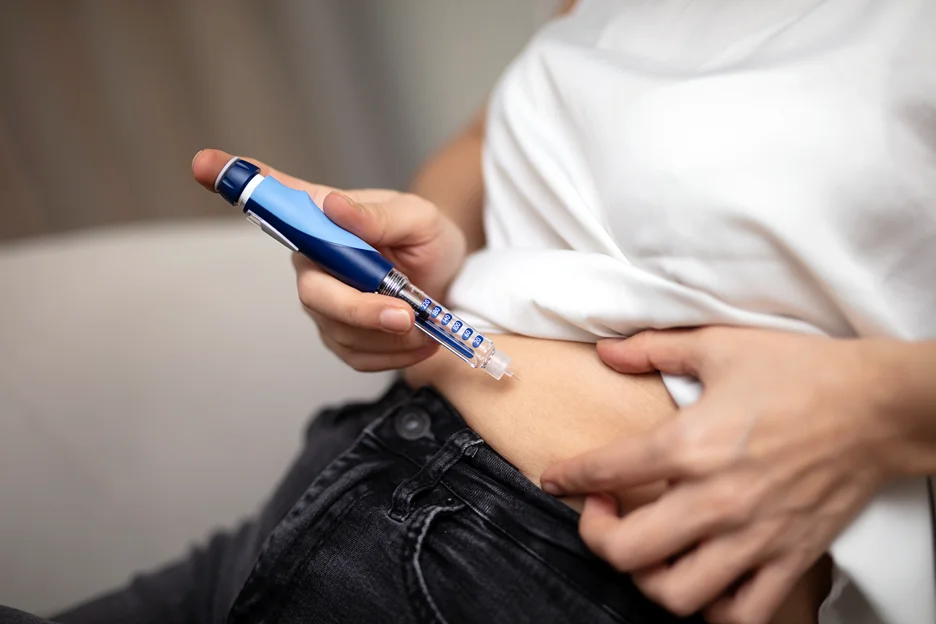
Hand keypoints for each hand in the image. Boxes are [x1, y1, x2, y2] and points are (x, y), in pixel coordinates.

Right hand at [192, 149, 468, 370]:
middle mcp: (314, 260)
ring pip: (341, 332)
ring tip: (427, 324)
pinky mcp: (340, 336)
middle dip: (361, 310)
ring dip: (391, 337)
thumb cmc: (427, 238)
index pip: (272, 198)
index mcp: (324, 219)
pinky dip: (395, 355)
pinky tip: (420, 340)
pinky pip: (358, 357)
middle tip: (406, 315)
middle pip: (315, 293)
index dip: (234, 180)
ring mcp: (324, 302)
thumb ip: (381, 216)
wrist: (447, 277)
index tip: (201, 162)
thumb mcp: (418, 219)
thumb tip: (333, 206)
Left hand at [541, 327, 895, 623]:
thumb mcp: (719, 345)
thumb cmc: (799, 372)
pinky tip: (702, 579)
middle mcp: (715, 499)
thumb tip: (606, 352)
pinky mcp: (789, 557)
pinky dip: (713, 609)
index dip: (568, 478)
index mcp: (690, 443)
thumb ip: (653, 349)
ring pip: (677, 594)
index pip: (606, 471)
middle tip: (600, 513)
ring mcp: (753, 536)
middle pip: (627, 550)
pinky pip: (743, 613)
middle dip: (596, 535)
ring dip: (647, 577)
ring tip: (648, 549)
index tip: (557, 479)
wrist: (879, 405)